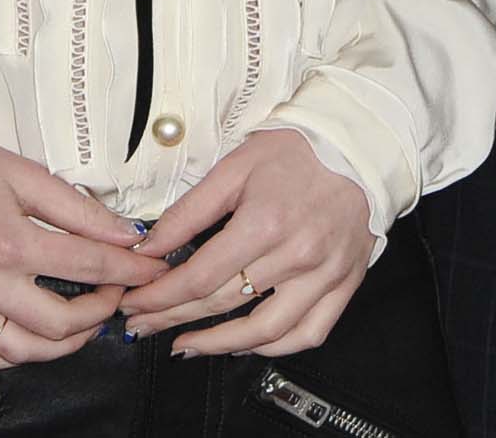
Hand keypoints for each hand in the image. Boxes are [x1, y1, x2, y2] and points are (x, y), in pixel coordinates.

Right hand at [0, 135, 170, 370]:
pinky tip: (31, 339)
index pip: (90, 264)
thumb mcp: (20, 171)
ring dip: (64, 344)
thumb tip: (124, 233)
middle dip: (103, 311)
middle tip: (116, 295)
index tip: (150, 269)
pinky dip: (13, 356)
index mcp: (9, 240)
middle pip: (62, 322)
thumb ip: (75, 207)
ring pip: (24, 350)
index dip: (130, 269)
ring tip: (82, 323)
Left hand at [118, 129, 375, 355]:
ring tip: (186, 345)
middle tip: (143, 324)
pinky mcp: (345, 285)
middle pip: (222, 304)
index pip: (199, 276)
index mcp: (264, 223)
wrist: (360, 147)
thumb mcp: (234, 167)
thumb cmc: (297, 150)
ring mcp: (324, 276)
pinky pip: (308, 333)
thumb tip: (149, 247)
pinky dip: (274, 347)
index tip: (135, 303)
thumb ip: (189, 212)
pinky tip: (245, 345)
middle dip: (173, 318)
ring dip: (218, 345)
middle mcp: (296, 256)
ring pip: (265, 331)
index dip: (160, 296)